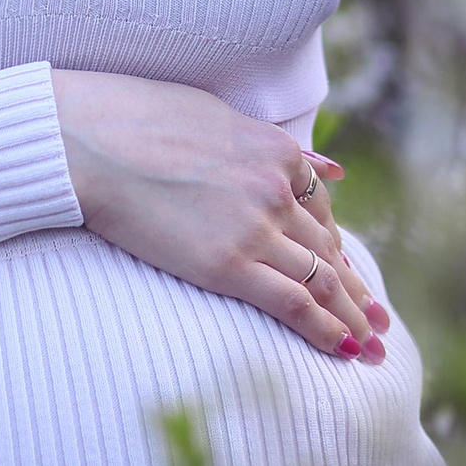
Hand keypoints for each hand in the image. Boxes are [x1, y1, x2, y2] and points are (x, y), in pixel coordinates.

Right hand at [50, 69, 391, 363]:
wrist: (86, 141)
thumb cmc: (133, 119)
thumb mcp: (217, 117)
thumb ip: (272, 146)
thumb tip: (329, 164)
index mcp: (275, 150)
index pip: (321, 208)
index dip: (338, 247)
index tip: (348, 273)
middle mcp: (277, 187)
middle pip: (329, 249)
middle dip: (357, 289)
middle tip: (379, 319)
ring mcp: (256, 226)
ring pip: (323, 281)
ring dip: (353, 317)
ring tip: (371, 345)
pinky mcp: (229, 264)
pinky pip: (296, 304)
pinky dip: (327, 330)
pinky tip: (343, 349)